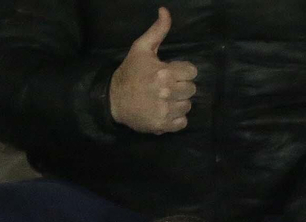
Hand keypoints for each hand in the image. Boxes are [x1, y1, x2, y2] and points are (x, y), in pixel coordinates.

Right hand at [108, 7, 197, 133]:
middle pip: (191, 89)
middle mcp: (166, 92)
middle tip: (168, 86)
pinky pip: (182, 122)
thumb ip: (157, 31)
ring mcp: (165, 110)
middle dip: (181, 86)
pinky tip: (165, 110)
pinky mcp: (163, 125)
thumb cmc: (129, 73)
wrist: (113, 100)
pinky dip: (176, 118)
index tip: (173, 72)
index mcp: (164, 72)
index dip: (183, 71)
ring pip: (187, 105)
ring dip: (179, 102)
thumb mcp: (141, 48)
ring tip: (166, 98)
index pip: (192, 71)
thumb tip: (165, 11)